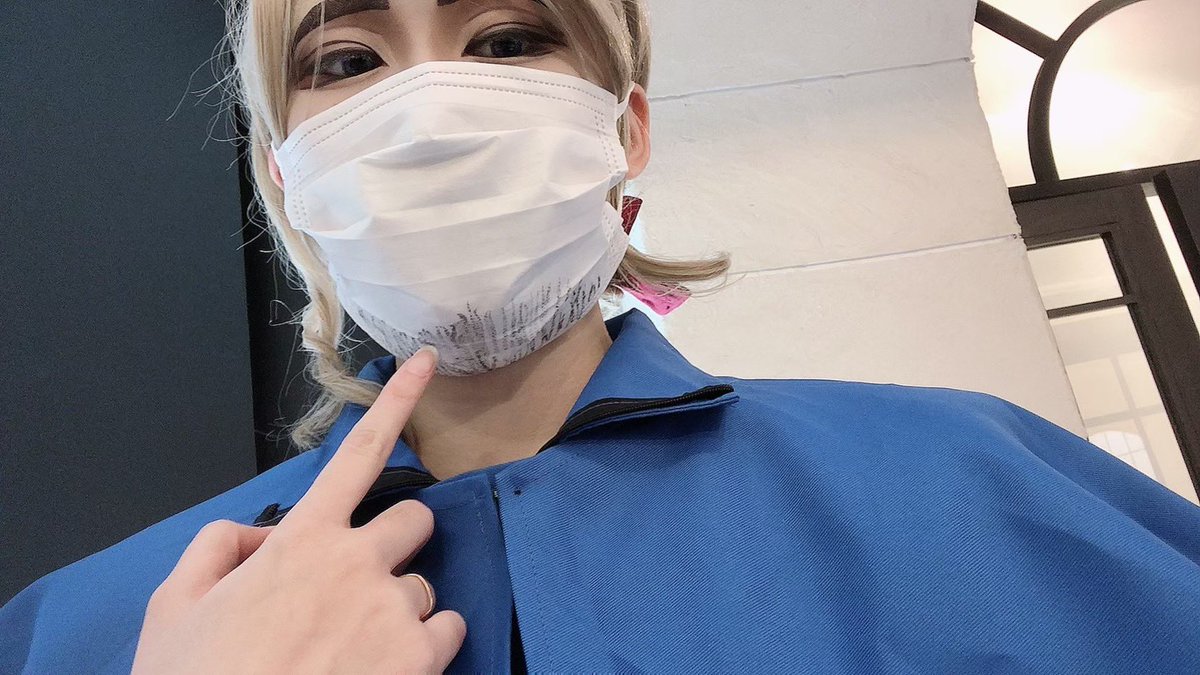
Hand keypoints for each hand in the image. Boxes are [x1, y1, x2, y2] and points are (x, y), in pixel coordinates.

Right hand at [131, 347, 464, 673]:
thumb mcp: (173, 607)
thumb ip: (216, 547)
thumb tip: (259, 537)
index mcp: (301, 543)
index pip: (357, 454)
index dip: (397, 402)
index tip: (426, 362)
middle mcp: (358, 566)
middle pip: (413, 520)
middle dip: (390, 544)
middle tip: (357, 584)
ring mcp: (394, 614)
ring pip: (425, 585)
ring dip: (398, 606)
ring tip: (352, 648)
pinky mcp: (420, 662)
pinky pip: (448, 630)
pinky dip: (425, 645)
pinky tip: (384, 667)